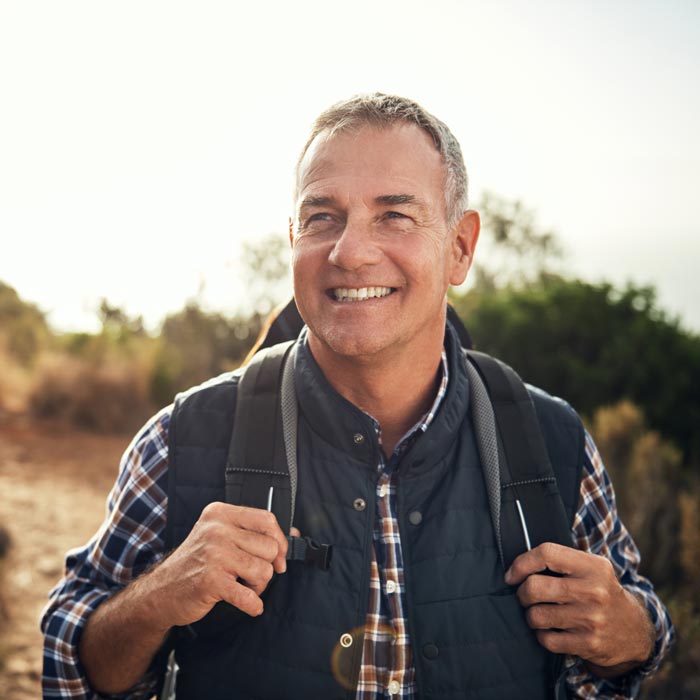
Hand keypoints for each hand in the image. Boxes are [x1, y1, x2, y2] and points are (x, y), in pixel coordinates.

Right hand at [152, 502, 295, 624]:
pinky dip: (253, 605)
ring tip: (243, 586)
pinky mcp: (211, 581)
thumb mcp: (221, 536)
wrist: (161, 592)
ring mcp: (213, 554)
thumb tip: (294, 534)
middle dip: (267, 567)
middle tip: (251, 575)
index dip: (279, 540)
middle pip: (269, 547)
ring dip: (259, 586)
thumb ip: (254, 533)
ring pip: (263, 570)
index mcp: (220, 514)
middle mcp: (217, 529)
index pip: (266, 520)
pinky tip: (249, 604)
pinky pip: (249, 596)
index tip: (280, 557)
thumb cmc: (197, 563)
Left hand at [505, 542, 653, 674]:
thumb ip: (561, 560)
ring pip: (536, 616)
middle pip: (534, 587)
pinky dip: (542, 635)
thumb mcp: (591, 567)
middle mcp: (593, 590)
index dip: (521, 563)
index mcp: (592, 566)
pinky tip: (550, 630)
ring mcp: (591, 619)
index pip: (546, 553)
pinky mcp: (589, 644)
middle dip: (522, 593)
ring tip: (539, 613)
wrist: (635, 630)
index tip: (512, 575)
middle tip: (526, 596)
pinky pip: (546, 640)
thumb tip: (517, 563)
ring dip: (531, 616)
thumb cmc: (600, 592)